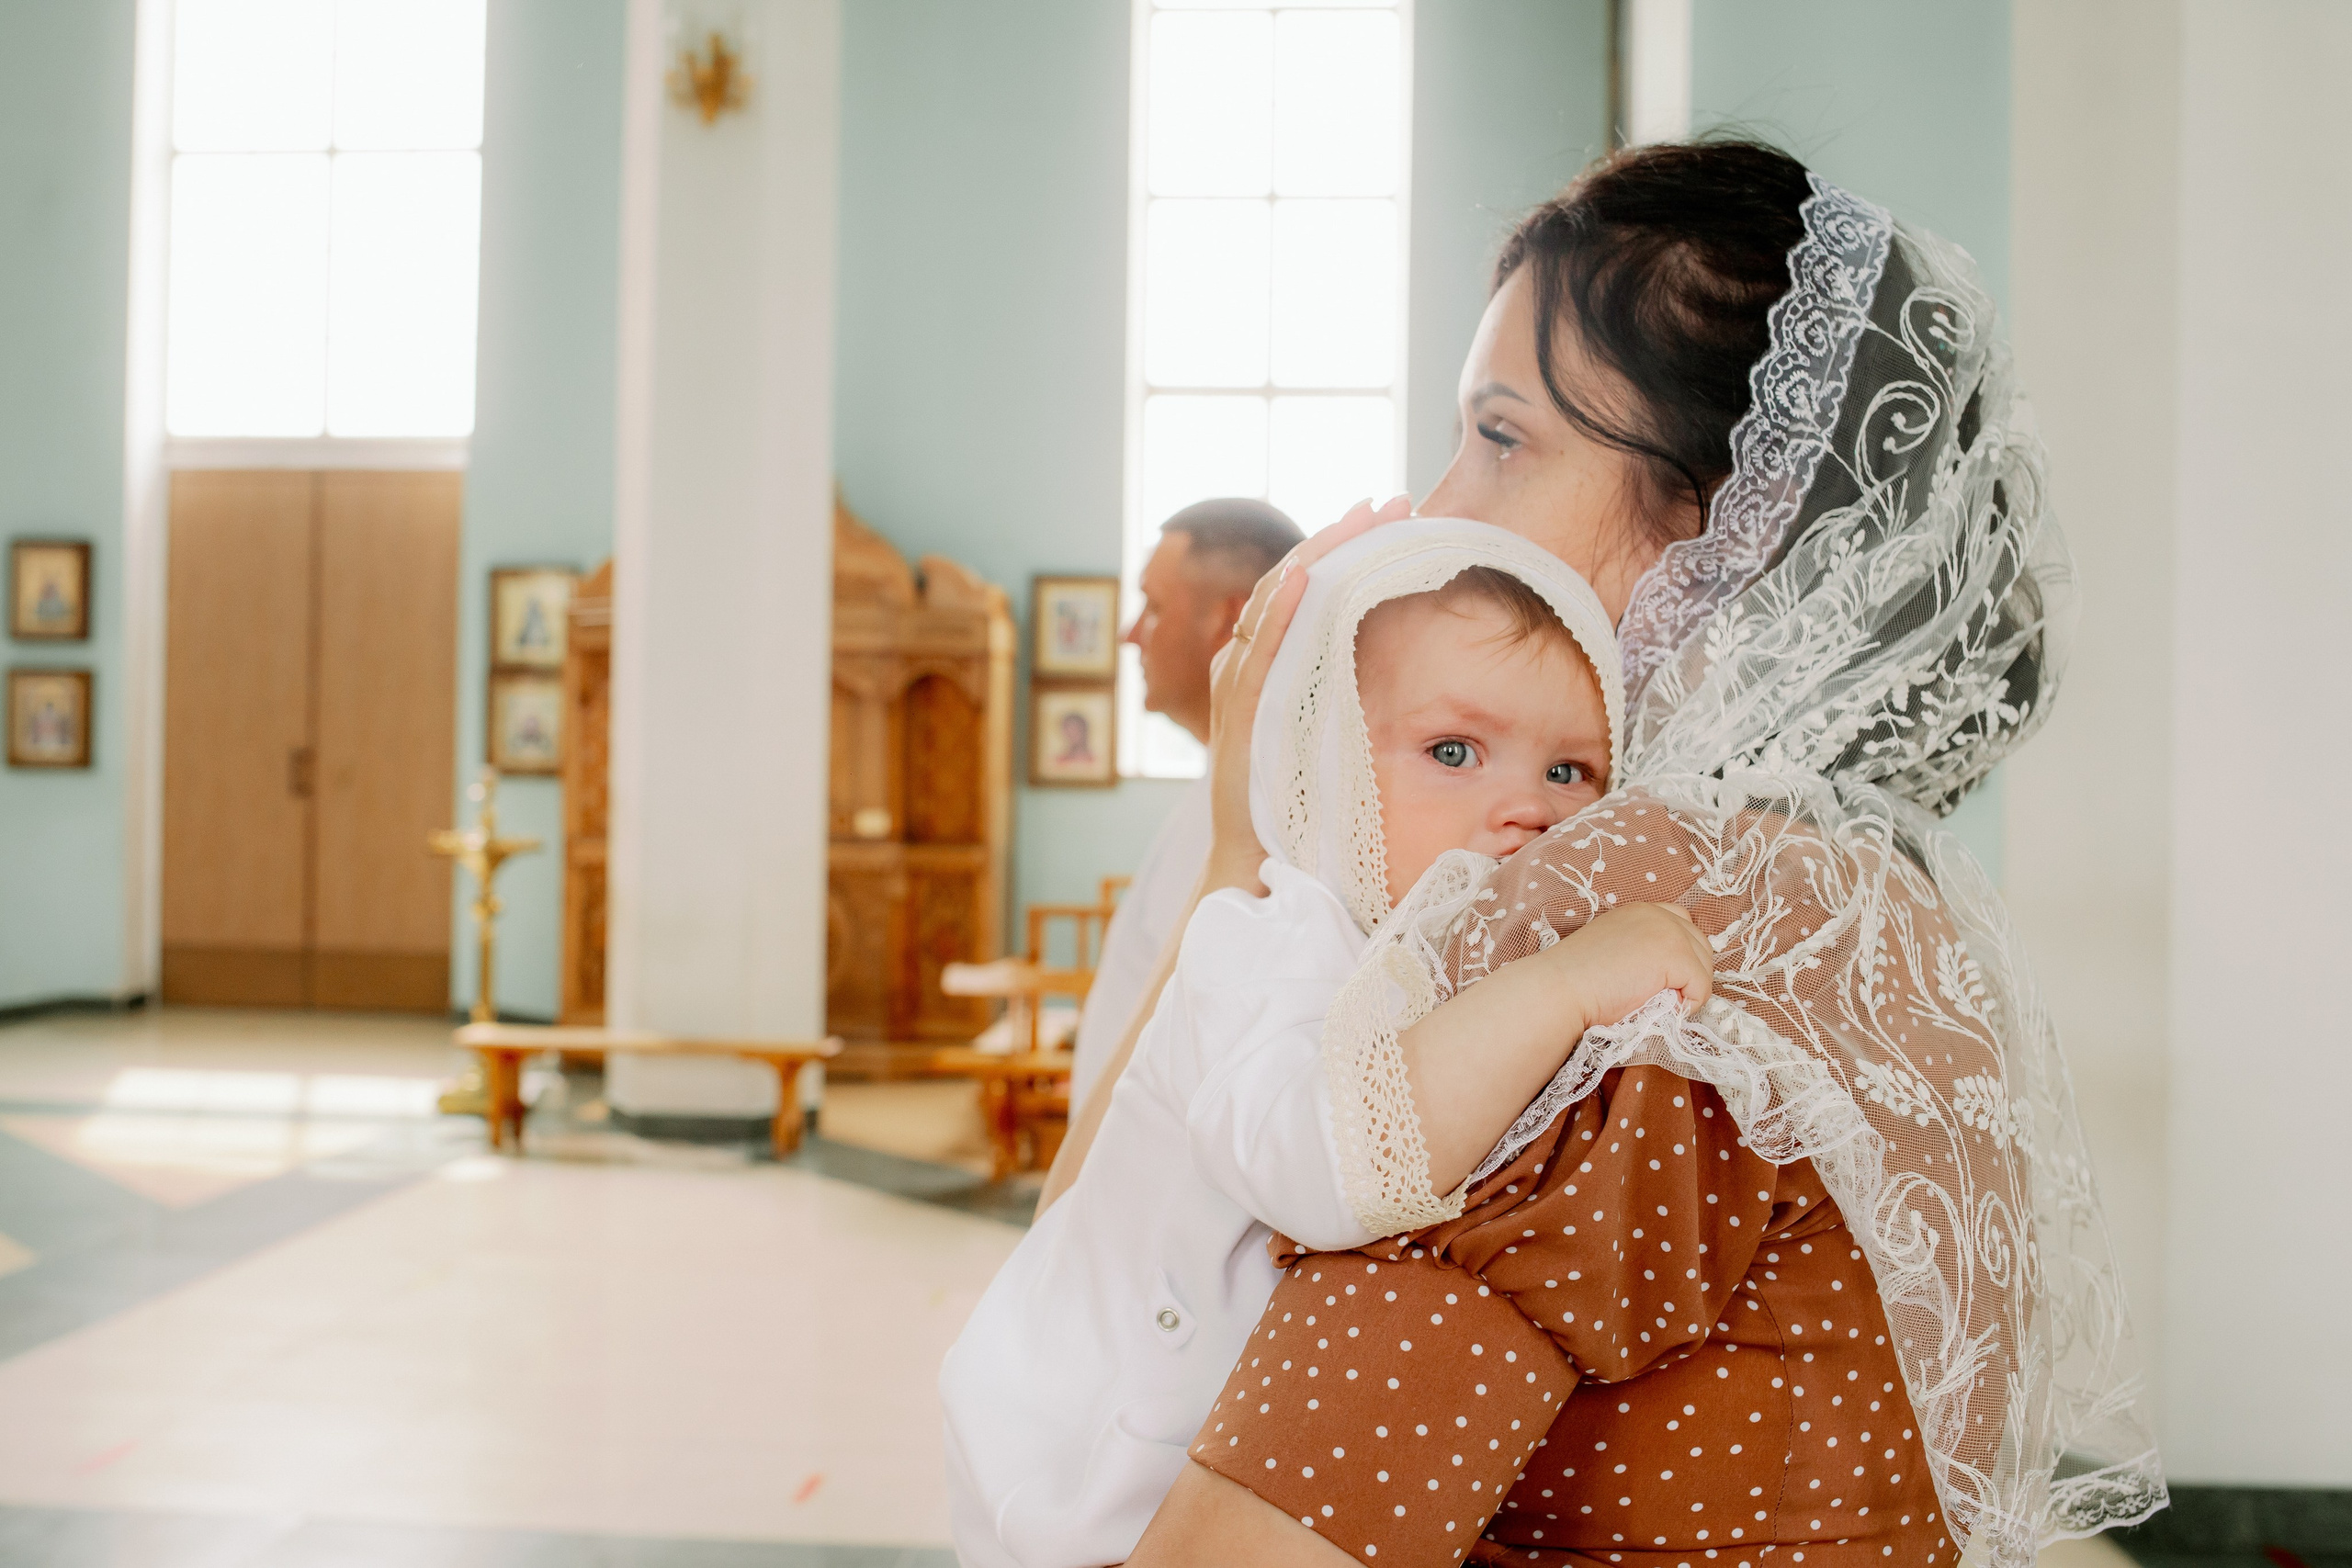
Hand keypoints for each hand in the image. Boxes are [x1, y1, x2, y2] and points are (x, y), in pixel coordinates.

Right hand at [1203, 494, 1413, 895]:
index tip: (1389, 518)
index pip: (1304, 589)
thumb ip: (1337, 696)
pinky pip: (1260, 652)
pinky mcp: (1239, 716)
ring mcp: (1237, 688)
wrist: (1251, 867)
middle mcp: (1243, 666)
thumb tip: (1391, 664)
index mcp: (1263, 665)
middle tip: (1394, 503)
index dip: (1344, 547)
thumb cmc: (1291, 810)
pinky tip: (1309, 576)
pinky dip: (1280, 609)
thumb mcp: (1320, 738)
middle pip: (1293, 580)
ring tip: (1363, 519)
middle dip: (1343, 536)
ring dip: (1321, 553)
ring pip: (1276, 601)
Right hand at [1541, 903, 1714, 1034]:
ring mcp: (1668, 932)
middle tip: (1661, 998)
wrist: (1559, 990)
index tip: (1662, 980)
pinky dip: (1688, 1004)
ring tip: (1658, 1004)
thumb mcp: (1614, 952)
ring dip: (1689, 989)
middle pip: (1700, 945)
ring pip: (1705, 966)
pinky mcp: (1674, 954)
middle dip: (1689, 974)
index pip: (1682, 925)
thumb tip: (1671, 977)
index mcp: (1640, 911)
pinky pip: (1701, 986)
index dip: (1681, 955)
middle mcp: (1657, 914)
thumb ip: (1641, 951)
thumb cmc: (1576, 982)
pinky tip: (1661, 1009)